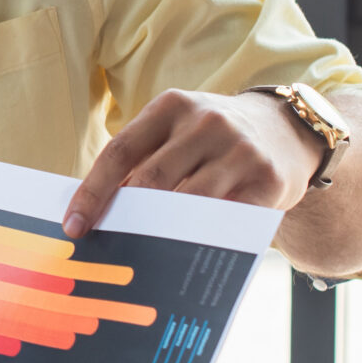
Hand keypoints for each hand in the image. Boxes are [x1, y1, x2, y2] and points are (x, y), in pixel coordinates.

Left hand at [61, 88, 323, 238]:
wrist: (286, 130)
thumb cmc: (212, 140)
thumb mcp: (178, 132)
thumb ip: (144, 160)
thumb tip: (99, 213)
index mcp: (173, 106)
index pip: (121, 151)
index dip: (93, 191)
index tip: (74, 224)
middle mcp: (207, 122)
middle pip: (151, 179)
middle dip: (122, 217)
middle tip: (103, 248)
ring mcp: (240, 150)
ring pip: (188, 201)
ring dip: (160, 232)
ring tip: (140, 256)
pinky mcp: (267, 180)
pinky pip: (227, 218)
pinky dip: (202, 239)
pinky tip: (185, 256)